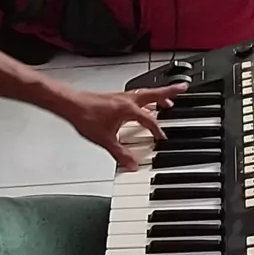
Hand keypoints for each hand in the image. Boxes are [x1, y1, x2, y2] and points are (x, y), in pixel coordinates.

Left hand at [60, 83, 187, 169]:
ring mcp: (120, 97)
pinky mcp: (114, 98)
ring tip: (168, 98)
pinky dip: (144, 98)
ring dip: (158, 94)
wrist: (69, 104)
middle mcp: (126, 100)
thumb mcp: (105, 140)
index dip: (158, 130)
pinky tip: (142, 104)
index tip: (163, 138)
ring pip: (145, 93)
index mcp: (128, 109)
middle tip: (184, 88)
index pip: (150, 120)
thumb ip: (120, 154)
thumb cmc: (85, 116)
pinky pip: (135, 96)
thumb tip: (132, 166)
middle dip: (170, 91)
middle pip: (154, 94)